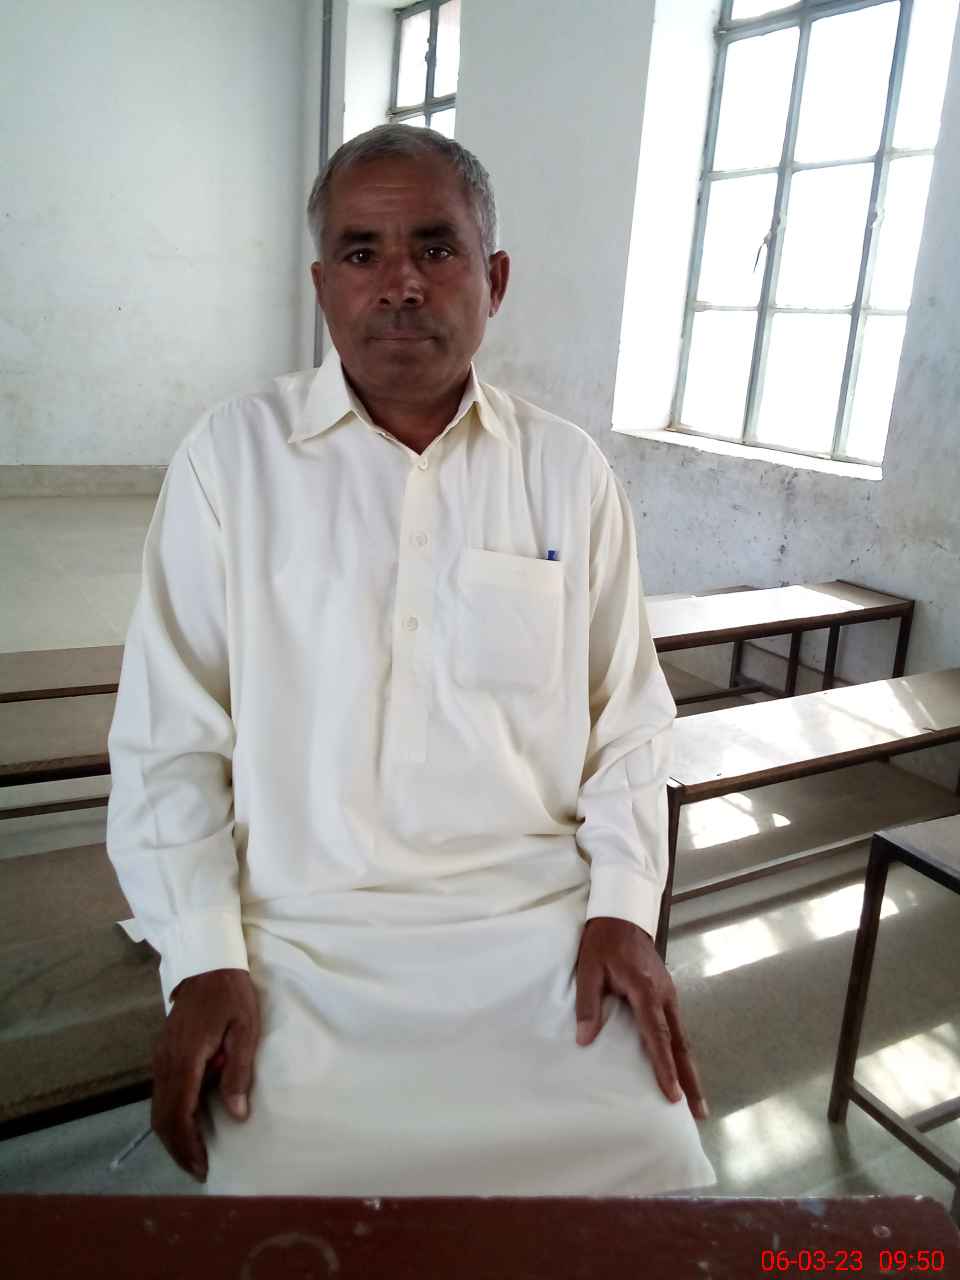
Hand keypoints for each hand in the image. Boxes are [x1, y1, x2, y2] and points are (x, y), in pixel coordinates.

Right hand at [151, 967, 260, 1181]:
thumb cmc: (231, 994)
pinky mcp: (163, 1053)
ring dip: (172, 1135)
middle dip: (178, 1148)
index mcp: (186, 1058)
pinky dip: (170, 1116)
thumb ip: (239, 1071)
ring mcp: (161, 1057)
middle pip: (162, 1117)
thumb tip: (237, 1114)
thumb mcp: (245, 1029)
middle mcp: (166, 1062)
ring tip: (194, 1154)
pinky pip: (160, 1094)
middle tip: (198, 1170)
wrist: (207, 962)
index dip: (188, 1145)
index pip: (179, 1113)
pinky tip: (187, 1124)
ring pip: (157, 1107)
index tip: (201, 1167)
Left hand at [574, 916, 707, 1119]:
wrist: (622, 915)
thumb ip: (588, 1004)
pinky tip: (680, 1068)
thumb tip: (585, 1040)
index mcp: (646, 990)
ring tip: (694, 1100)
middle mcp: (665, 995)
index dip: (664, 1067)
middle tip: (699, 1112)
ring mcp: (670, 994)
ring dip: (688, 1068)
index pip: (658, 1036)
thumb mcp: (588, 970)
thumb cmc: (602, 943)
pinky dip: (680, 1051)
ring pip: (682, 1037)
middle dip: (690, 1078)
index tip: (672, 1095)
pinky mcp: (667, 993)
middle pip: (681, 1043)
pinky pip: (677, 1027)